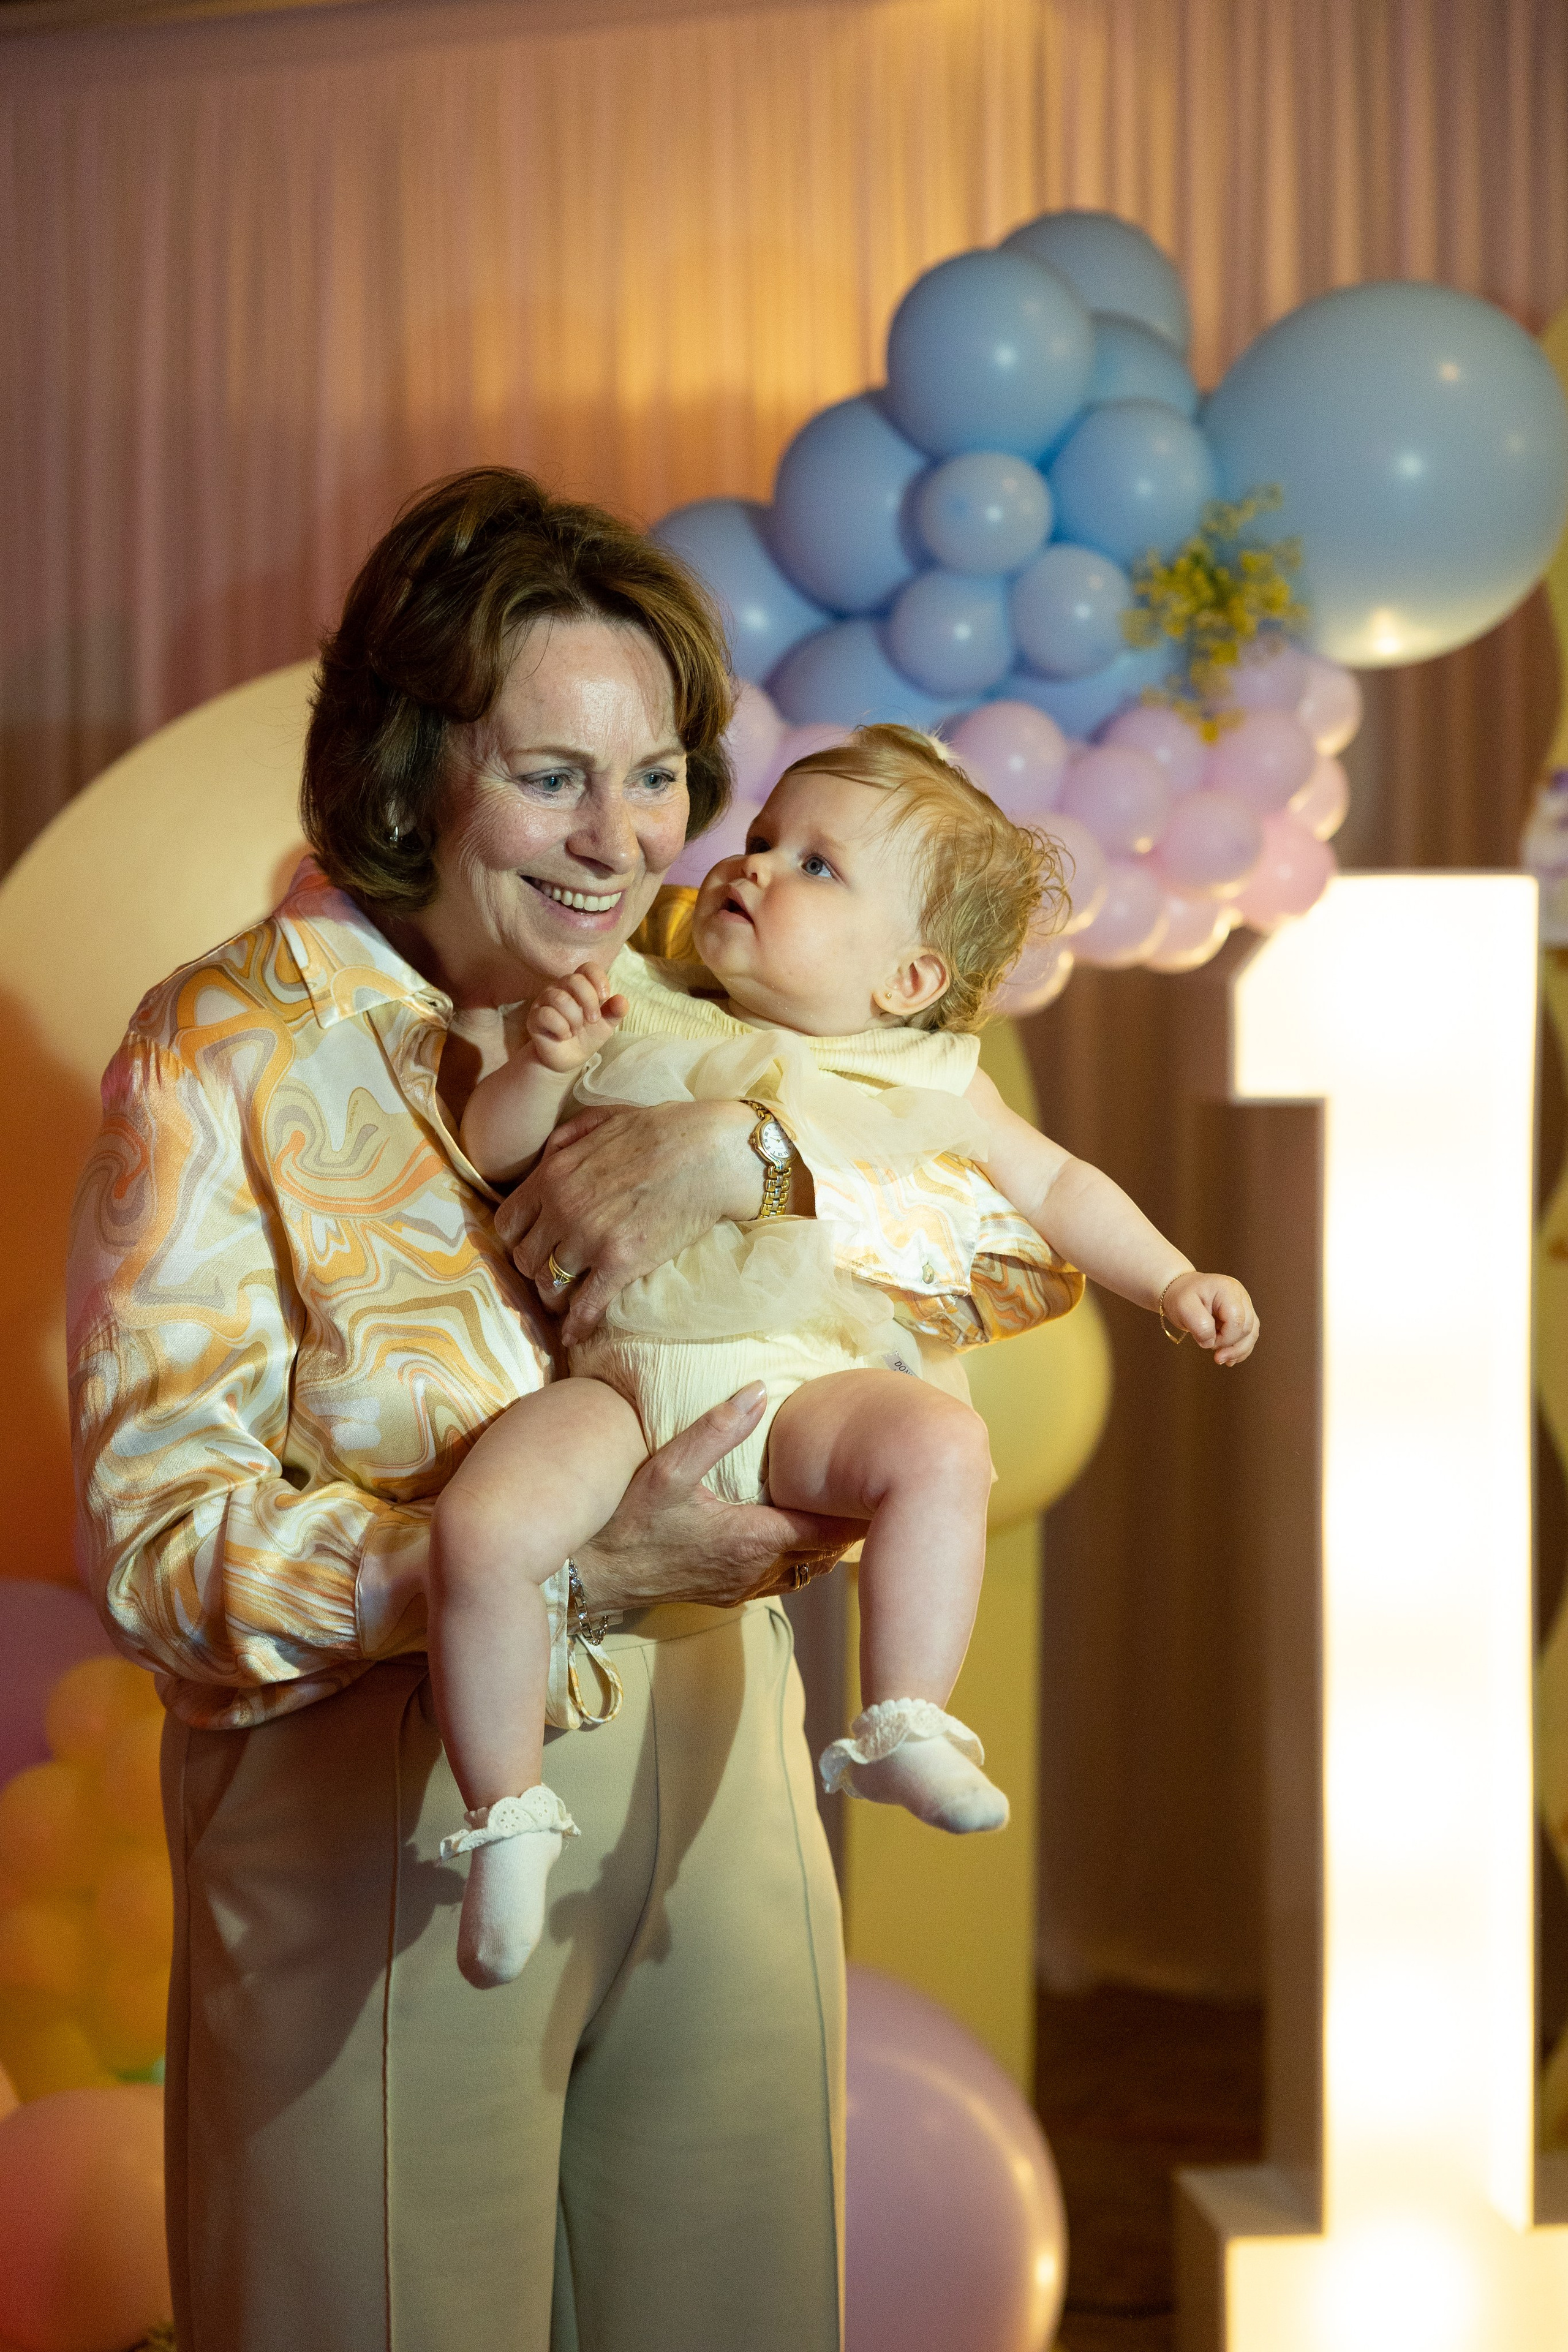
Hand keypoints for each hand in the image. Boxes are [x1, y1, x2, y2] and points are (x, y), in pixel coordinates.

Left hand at [495, 1097, 764, 1344]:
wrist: (708, 1153)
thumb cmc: (659, 1130)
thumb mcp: (599, 1117)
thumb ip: (562, 1140)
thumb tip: (545, 1160)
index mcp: (552, 1176)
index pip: (508, 1224)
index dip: (519, 1238)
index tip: (534, 1243)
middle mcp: (562, 1210)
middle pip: (525, 1259)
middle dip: (536, 1267)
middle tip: (554, 1269)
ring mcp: (590, 1239)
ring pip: (550, 1284)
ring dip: (557, 1294)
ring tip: (568, 1297)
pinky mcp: (621, 1263)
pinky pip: (587, 1304)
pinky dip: (578, 1323)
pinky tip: (576, 1335)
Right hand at [526, 964, 627, 1075]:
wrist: (568, 1059)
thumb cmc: (587, 1036)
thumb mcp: (606, 1025)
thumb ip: (615, 1011)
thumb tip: (622, 1000)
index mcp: (579, 985)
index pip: (587, 968)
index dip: (598, 979)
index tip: (605, 997)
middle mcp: (560, 988)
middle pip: (574, 980)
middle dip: (589, 1002)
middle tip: (593, 1020)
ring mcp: (544, 1001)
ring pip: (560, 998)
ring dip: (574, 1018)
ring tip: (576, 1031)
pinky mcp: (534, 1017)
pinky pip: (547, 1015)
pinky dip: (561, 1028)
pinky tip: (564, 1035)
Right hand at [571, 1384, 858, 1610]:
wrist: (593, 1576)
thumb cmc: (629, 1522)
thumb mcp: (668, 1468)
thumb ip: (716, 1430)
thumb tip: (757, 1391)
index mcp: (752, 1538)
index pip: (825, 1530)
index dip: (853, 1511)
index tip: (875, 1487)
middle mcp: (756, 1570)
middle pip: (823, 1554)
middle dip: (846, 1528)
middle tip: (867, 1495)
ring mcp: (742, 1588)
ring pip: (804, 1572)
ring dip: (822, 1547)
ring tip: (836, 1513)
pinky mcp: (726, 1596)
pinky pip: (779, 1582)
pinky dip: (797, 1561)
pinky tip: (790, 1538)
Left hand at [1160, 1271, 1259, 1366]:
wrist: (1181, 1290)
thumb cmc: (1182, 1296)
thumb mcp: (1183, 1308)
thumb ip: (1199, 1325)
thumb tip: (1212, 1342)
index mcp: (1227, 1289)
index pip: (1237, 1320)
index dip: (1225, 1338)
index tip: (1206, 1341)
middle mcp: (1241, 1295)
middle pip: (1247, 1328)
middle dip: (1230, 1345)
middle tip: (1210, 1349)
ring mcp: (1244, 1305)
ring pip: (1251, 1333)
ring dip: (1238, 1350)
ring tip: (1220, 1358)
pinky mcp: (1243, 1315)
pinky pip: (1249, 1335)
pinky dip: (1240, 1348)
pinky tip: (1229, 1357)